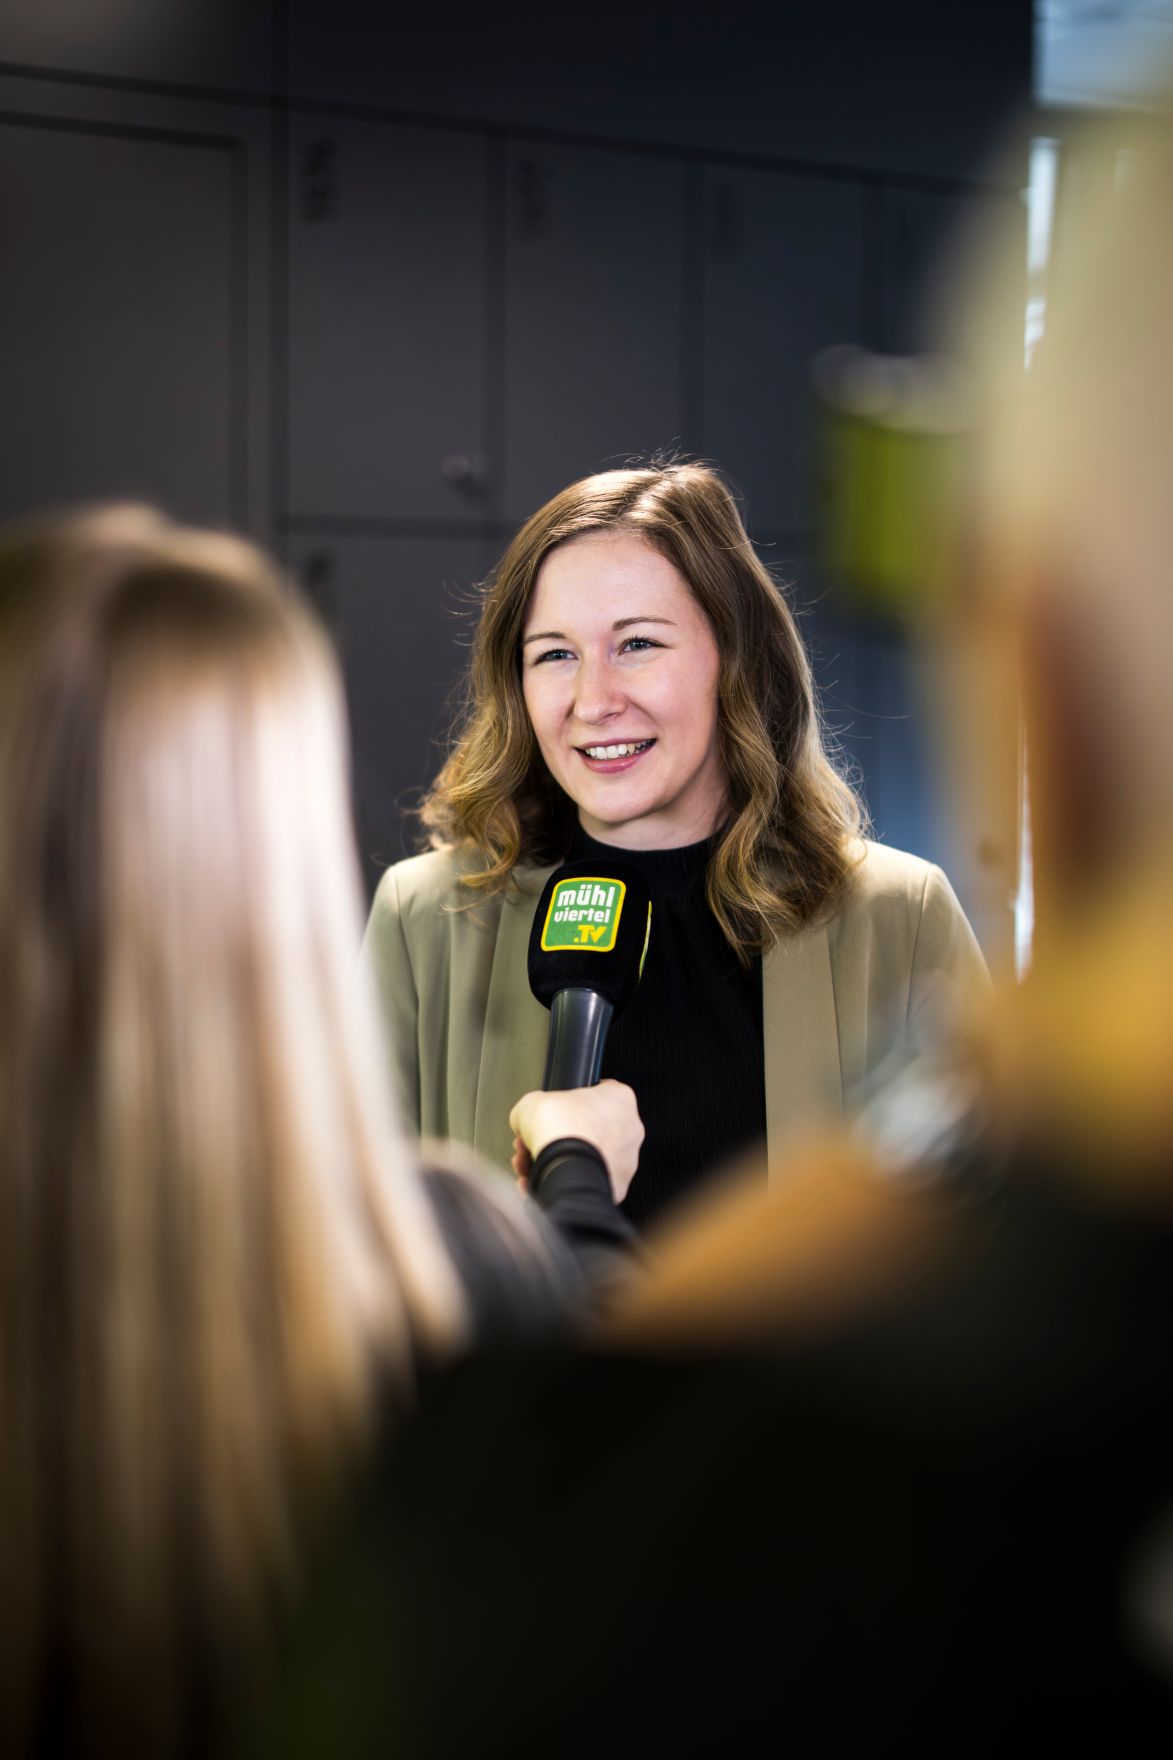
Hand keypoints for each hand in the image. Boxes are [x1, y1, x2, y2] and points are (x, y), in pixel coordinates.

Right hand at [508, 1080, 643, 1204]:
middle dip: (556, 1136)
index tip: (551, 1110)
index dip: (565, 1101)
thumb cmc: (562, 1131)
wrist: (567, 1170)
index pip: (596, 1092)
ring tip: (530, 1163)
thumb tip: (524, 1120)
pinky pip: (585, 1181)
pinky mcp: (615, 1187)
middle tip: (535, 1140)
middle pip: (586, 1129)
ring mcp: (624, 1161)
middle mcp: (629, 1129)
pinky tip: (538, 1182)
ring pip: (585, 1157)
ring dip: (556, 1160)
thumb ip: (533, 1107)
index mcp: (619, 1099)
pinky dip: (563, 1180)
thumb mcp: (532, 1102)